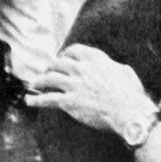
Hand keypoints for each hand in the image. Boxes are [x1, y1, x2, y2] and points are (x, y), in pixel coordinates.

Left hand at [25, 44, 156, 134]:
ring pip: (49, 78)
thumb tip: (117, 68)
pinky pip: (48, 99)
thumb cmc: (131, 94)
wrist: (127, 111)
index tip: (64, 57)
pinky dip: (36, 100)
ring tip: (35, 84)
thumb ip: (116, 67)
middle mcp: (81, 68)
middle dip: (51, 67)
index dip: (66, 54)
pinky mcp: (69, 101)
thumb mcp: (126, 73)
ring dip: (40, 81)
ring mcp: (73, 84)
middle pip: (58, 63)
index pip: (74, 50)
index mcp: (95, 59)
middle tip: (47, 71)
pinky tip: (29, 101)